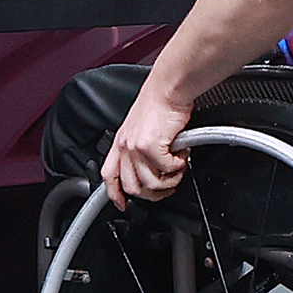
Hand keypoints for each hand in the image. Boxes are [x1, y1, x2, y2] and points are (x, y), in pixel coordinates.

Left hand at [102, 89, 193, 208]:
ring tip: (179, 167)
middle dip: (152, 194)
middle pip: (131, 186)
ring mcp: (135, 147)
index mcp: (120, 142)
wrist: (168, 87)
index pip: (109, 175)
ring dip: (170, 180)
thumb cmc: (160, 102)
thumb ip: (142, 148)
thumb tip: (155, 168)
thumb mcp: (141, 128)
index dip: (114, 194)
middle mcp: (124, 146)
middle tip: (168, 186)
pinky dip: (179, 166)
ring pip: (151, 183)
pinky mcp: (150, 146)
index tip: (123, 205)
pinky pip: (167, 169)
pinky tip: (183, 154)